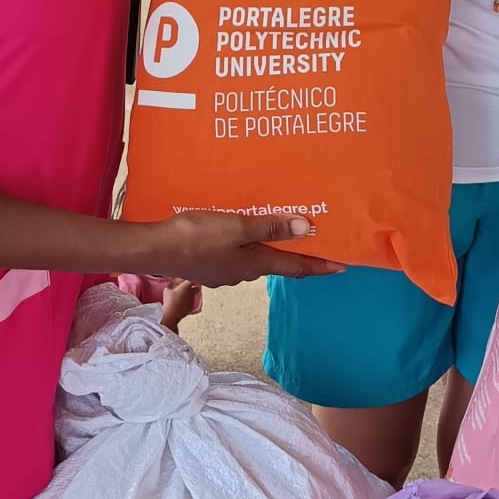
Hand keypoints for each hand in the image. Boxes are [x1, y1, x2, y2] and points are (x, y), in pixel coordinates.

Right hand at [135, 212, 343, 285]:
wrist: (155, 250)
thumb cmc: (196, 237)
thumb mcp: (238, 226)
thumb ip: (270, 227)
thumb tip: (306, 228)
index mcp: (255, 264)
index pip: (296, 267)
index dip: (320, 266)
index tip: (343, 267)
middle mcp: (243, 272)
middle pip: (277, 264)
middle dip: (295, 254)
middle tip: (313, 242)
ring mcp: (224, 271)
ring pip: (253, 259)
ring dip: (268, 248)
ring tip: (275, 230)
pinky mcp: (207, 265)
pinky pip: (233, 255)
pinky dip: (244, 245)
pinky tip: (237, 233)